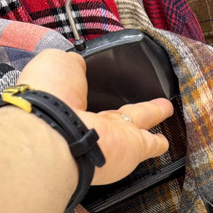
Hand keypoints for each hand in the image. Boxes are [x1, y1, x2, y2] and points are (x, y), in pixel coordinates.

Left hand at [16, 48, 173, 185]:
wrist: (53, 131)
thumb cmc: (48, 95)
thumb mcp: (58, 63)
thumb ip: (71, 65)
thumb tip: (78, 64)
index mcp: (72, 104)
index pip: (88, 99)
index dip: (97, 94)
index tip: (102, 92)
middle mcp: (91, 125)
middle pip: (114, 114)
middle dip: (123, 107)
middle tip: (138, 103)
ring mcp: (113, 138)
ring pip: (134, 125)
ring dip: (148, 117)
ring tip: (163, 111)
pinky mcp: (133, 149)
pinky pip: (147, 145)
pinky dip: (156, 145)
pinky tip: (163, 143)